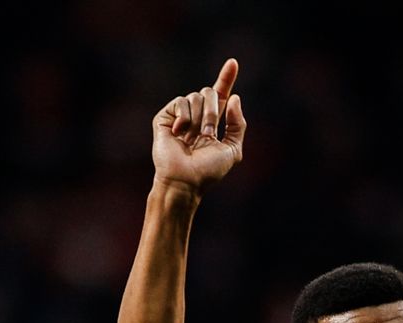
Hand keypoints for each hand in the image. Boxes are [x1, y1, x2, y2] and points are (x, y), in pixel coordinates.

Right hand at [152, 59, 246, 193]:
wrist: (185, 180)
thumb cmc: (207, 171)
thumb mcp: (232, 150)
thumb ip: (238, 125)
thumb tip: (233, 98)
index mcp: (212, 122)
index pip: (220, 96)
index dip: (226, 78)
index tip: (233, 62)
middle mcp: (196, 117)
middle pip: (209, 92)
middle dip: (213, 111)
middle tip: (208, 132)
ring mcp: (180, 116)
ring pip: (195, 96)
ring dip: (200, 117)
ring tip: (193, 137)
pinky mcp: (165, 117)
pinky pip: (180, 101)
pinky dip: (184, 117)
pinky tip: (179, 132)